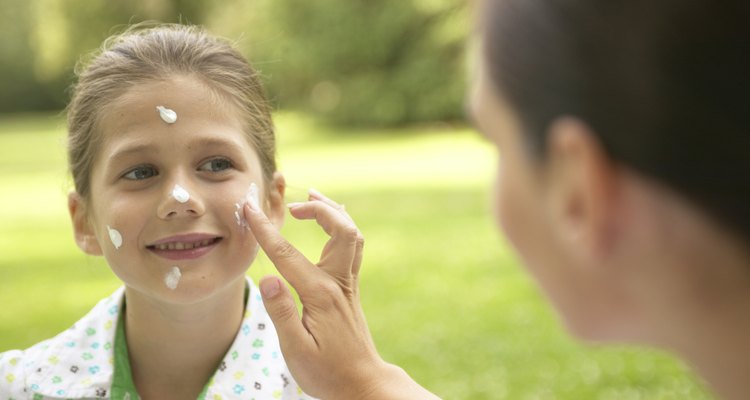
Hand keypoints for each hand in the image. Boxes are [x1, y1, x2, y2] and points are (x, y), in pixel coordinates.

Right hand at [243, 189, 438, 399]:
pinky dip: (340, 225)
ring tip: (313, 196)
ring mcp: (347, 284)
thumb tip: (268, 277)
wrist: (361, 384)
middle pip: (341, 230)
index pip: (287, 254)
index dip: (265, 230)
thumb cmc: (326, 372)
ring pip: (352, 234)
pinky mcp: (350, 289)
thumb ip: (281, 312)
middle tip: (292, 205)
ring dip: (334, 211)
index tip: (248, 209)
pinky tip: (330, 222)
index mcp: (320, 295)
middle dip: (318, 209)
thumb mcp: (296, 349)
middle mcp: (339, 283)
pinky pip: (352, 246)